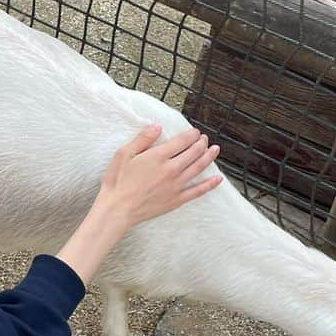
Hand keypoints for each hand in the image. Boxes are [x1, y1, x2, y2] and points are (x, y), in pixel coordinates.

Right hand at [95, 125, 222, 234]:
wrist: (118, 209)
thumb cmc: (118, 181)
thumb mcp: (124, 154)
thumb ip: (143, 139)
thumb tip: (157, 126)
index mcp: (159, 156)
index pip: (182, 141)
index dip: (191, 134)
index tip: (195, 132)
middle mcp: (171, 169)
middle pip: (193, 152)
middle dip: (201, 143)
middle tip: (204, 139)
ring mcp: (176, 185)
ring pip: (198, 168)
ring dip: (209, 157)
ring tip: (215, 149)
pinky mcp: (177, 199)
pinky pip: (198, 191)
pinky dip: (210, 184)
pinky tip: (218, 179)